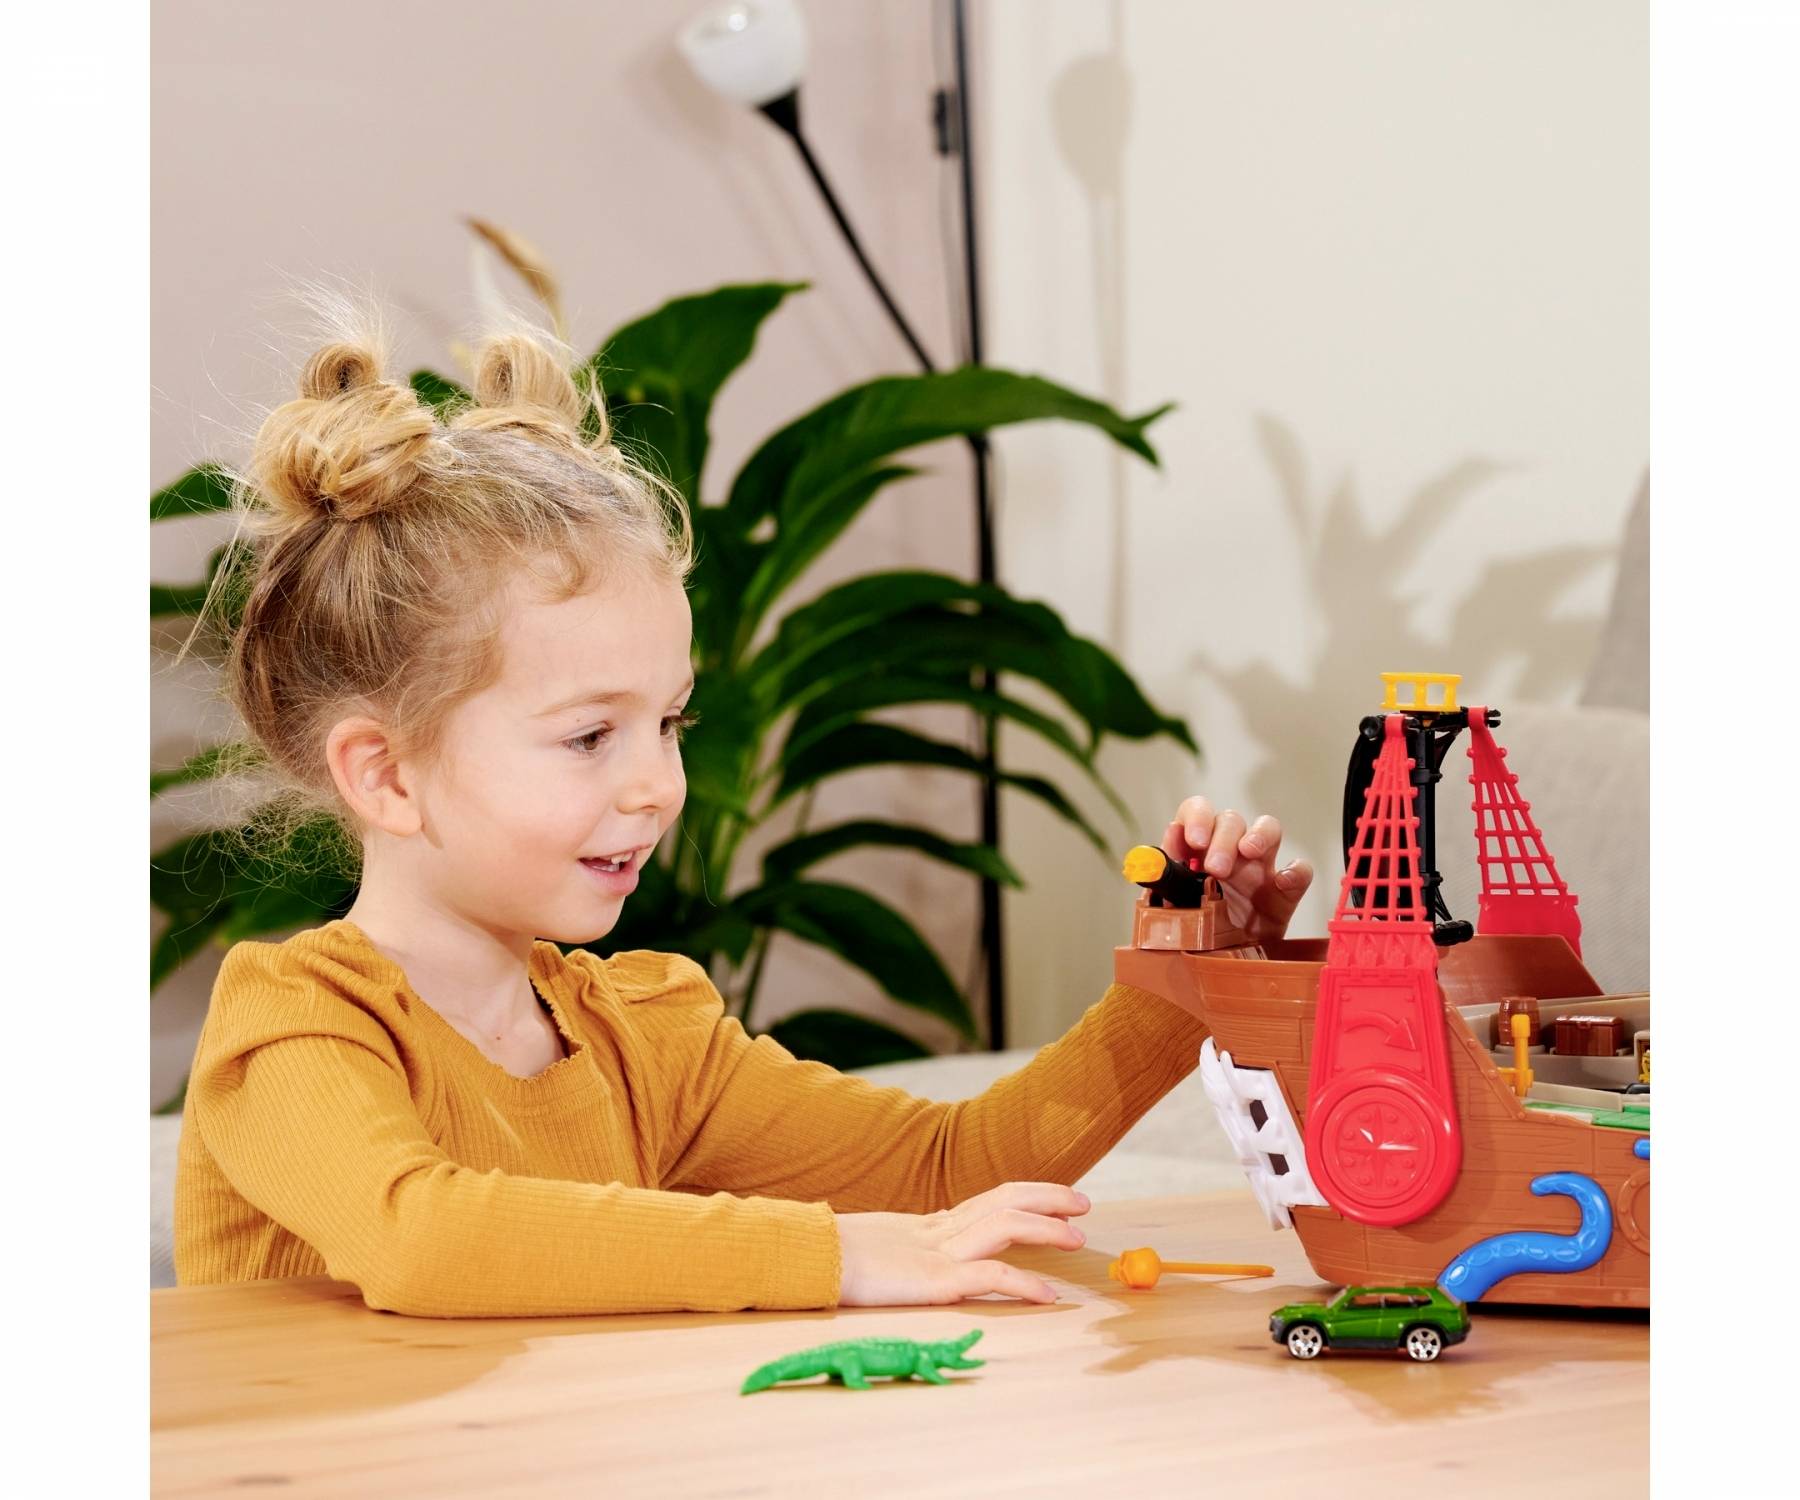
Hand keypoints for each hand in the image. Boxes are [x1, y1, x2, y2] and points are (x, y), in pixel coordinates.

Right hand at [835, 1181, 1089, 1306]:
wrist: (803, 1261)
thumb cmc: (831, 1259)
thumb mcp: (880, 1250)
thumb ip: (907, 1251)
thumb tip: (922, 1259)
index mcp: (928, 1223)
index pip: (990, 1197)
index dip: (1029, 1193)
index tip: (1059, 1198)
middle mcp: (938, 1230)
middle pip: (1004, 1200)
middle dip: (1048, 1198)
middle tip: (1083, 1204)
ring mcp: (936, 1252)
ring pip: (1004, 1226)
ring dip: (1046, 1230)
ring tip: (1077, 1238)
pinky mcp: (931, 1281)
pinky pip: (988, 1276)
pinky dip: (1023, 1284)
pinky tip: (1048, 1296)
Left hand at [1162, 795, 1313, 941]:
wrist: (1225, 965)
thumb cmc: (1197, 931)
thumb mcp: (1175, 907)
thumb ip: (1166, 879)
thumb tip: (1158, 852)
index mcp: (1197, 850)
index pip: (1197, 812)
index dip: (1197, 817)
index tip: (1194, 839)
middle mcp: (1229, 850)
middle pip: (1230, 820)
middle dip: (1223, 838)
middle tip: (1216, 868)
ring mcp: (1260, 868)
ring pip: (1268, 828)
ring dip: (1258, 835)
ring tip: (1249, 853)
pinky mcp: (1285, 892)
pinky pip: (1300, 871)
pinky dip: (1296, 871)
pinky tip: (1283, 882)